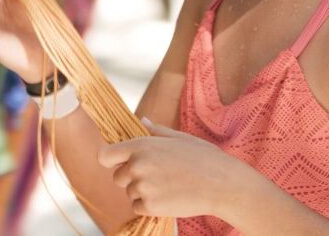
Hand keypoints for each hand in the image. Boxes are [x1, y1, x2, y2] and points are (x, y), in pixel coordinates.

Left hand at [97, 118, 248, 218]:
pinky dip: (148, 206)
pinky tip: (168, 198)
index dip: (110, 160)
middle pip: (117, 177)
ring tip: (168, 186)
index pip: (105, 155)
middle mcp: (138, 166)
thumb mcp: (180, 138)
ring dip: (142, 192)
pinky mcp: (150, 207)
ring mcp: (143, 187)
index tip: (118, 163)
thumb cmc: (204, 158)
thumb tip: (142, 121)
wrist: (223, 185)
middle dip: (131, 178)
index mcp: (141, 146)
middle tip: (156, 176)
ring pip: (129, 193)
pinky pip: (138, 207)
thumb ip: (155, 132)